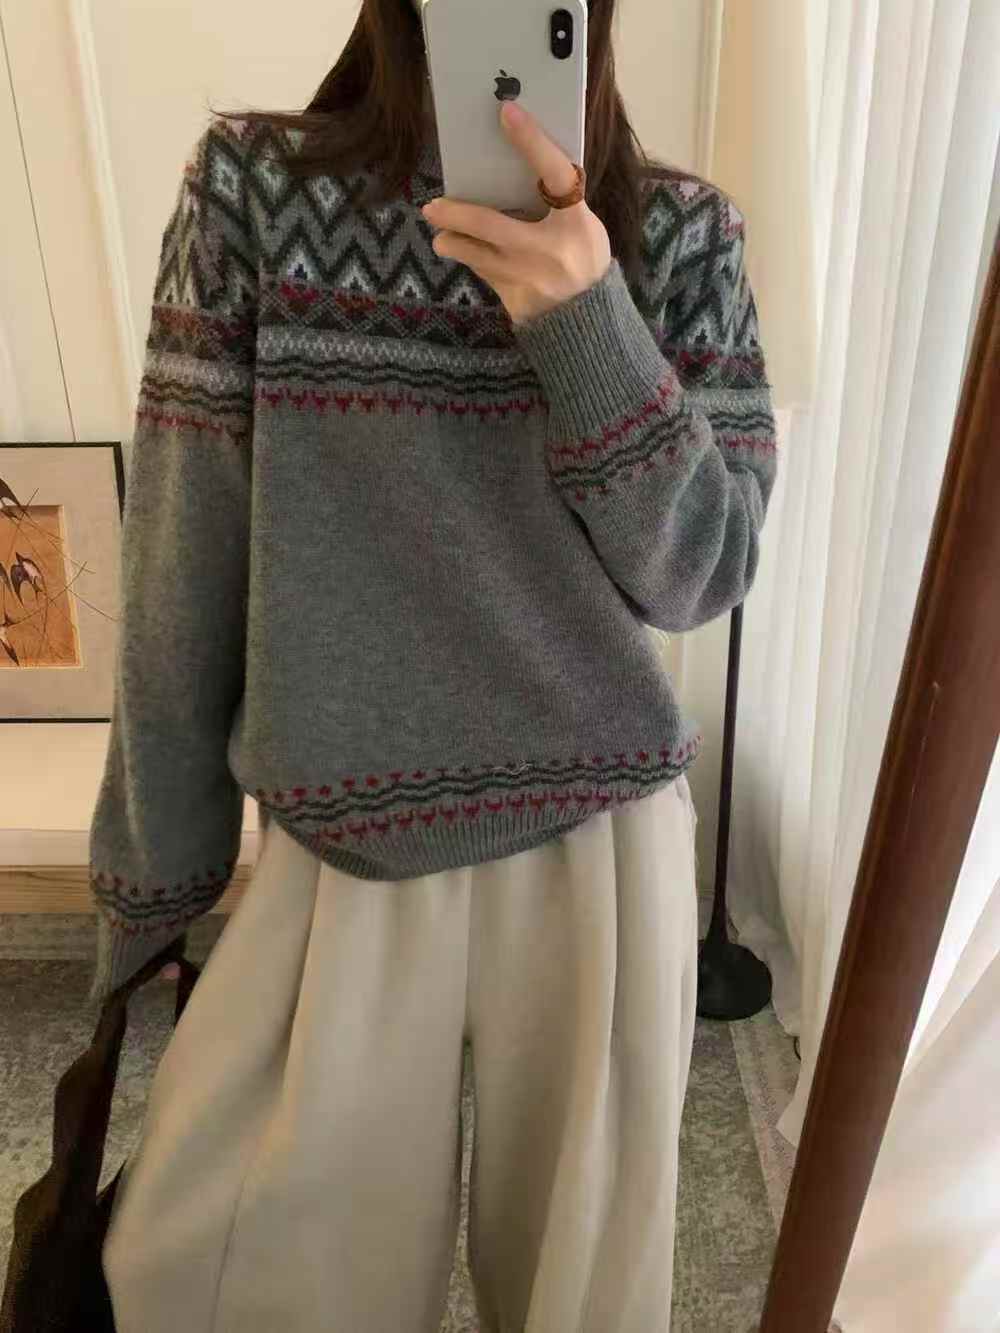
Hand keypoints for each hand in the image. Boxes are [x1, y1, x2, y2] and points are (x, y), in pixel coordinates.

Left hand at [421, 100, 611, 325]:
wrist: (586, 319)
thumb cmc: (582, 260)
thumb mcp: (584, 226)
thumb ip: (560, 201)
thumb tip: (524, 160)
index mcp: (576, 223)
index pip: (555, 174)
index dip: (532, 142)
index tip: (507, 112)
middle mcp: (550, 251)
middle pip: (490, 225)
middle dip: (456, 214)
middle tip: (433, 206)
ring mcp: (528, 279)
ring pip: (474, 255)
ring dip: (452, 242)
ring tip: (441, 235)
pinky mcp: (512, 300)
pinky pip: (482, 274)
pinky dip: (472, 261)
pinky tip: (465, 253)